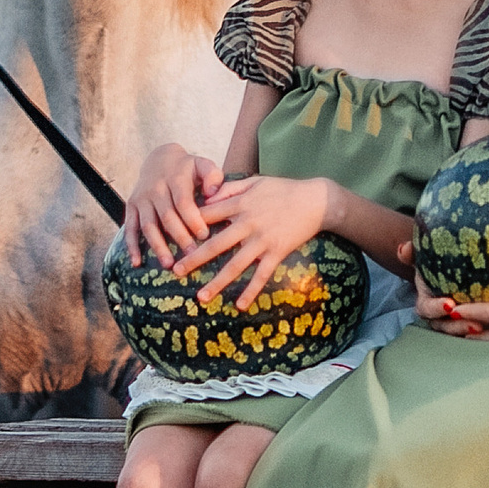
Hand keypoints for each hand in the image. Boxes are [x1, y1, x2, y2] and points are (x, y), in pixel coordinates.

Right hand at [124, 144, 221, 264]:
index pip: (183, 201)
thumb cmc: (188, 168)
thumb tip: (213, 193)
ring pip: (148, 225)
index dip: (192, 219)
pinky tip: (136, 263)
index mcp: (175, 178)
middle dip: (179, 237)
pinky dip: (131, 246)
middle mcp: (155, 188)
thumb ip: (213, 175)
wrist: (159, 159)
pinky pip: (130, 228)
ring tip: (169, 264)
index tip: (204, 235)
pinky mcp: (131, 206)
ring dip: (157, 245)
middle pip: (166, 216)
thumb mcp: (203, 164)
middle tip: (191, 255)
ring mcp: (141, 198)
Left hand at [171, 174, 332, 308]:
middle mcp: (248, 223)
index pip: (208, 215)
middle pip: (216, 244)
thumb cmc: (284, 189)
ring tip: (201, 297)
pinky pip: (262, 275)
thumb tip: (205, 197)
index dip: (189, 225)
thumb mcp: (255, 181)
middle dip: (194, 259)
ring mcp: (263, 240)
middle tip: (176, 271)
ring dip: (218, 282)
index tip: (172, 237)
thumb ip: (229, 188)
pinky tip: (240, 306)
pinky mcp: (277, 252)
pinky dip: (251, 291)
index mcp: (240, 203)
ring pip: (236, 264)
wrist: (316, 200)